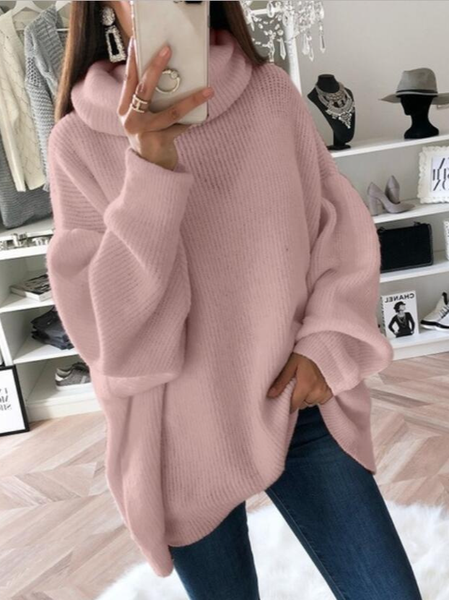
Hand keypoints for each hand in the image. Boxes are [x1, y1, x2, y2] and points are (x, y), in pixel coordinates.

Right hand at [118, 36, 213, 169]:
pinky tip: (205, 114)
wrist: (151, 168)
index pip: (128, 80)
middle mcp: (130, 119)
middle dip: (156, 67)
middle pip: (144, 89)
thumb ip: (148, 100)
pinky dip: (193, 121)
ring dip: (192, 100)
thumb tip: (170, 75)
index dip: (133, 60)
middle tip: (168, 49)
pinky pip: (180, 128)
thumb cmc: (150, 136)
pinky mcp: (158, 143)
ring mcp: (143, 132)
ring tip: (208, 90)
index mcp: (124, 109)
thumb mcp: (143, 117)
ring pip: (170, 111)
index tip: (137, 40)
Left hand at [267, 352, 333, 413]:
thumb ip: (281, 381)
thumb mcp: (290, 364)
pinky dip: (315, 394)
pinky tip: (314, 382)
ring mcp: (326, 393)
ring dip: (306, 396)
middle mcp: (317, 392)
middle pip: (301, 404)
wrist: (324, 347)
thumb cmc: (305, 353)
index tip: (285, 393)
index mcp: (306, 385)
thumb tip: (270, 395)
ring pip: (310, 402)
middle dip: (297, 396)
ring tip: (306, 380)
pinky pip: (319, 400)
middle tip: (296, 382)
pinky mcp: (331, 392)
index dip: (287, 401)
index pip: (293, 406)